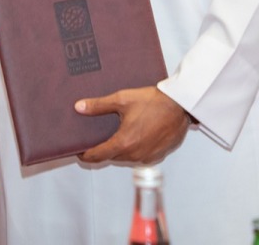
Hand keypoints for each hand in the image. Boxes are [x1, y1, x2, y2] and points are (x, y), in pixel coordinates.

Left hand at [74, 86, 191, 164]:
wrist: (180, 105)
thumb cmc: (154, 102)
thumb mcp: (122, 100)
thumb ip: (98, 106)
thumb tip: (79, 107)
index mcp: (124, 143)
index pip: (98, 156)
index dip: (86, 155)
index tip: (79, 152)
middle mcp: (135, 154)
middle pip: (111, 157)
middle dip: (102, 150)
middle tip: (95, 140)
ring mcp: (147, 157)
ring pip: (125, 158)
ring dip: (118, 150)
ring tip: (114, 136)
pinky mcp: (158, 156)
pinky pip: (139, 156)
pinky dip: (133, 149)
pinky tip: (133, 136)